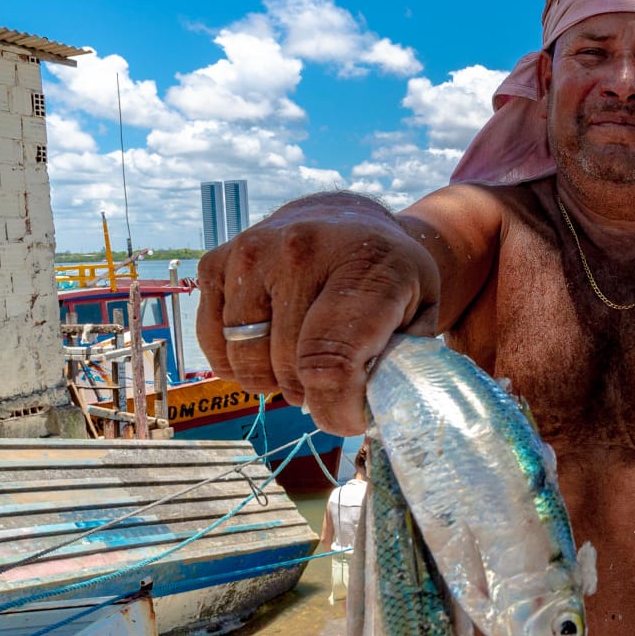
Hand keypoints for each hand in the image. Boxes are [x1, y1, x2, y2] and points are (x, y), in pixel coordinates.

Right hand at [196, 192, 440, 435]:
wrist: (345, 217)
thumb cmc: (385, 271)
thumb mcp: (421, 305)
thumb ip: (407, 356)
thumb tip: (378, 406)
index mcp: (365, 265)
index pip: (331, 361)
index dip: (335, 407)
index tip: (347, 418)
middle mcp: (302, 251)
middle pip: (289, 366)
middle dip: (311, 394)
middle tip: (331, 381)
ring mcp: (252, 254)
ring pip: (246, 359)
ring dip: (272, 380)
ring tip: (301, 361)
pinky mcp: (216, 263)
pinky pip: (213, 341)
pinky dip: (237, 360)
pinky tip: (267, 346)